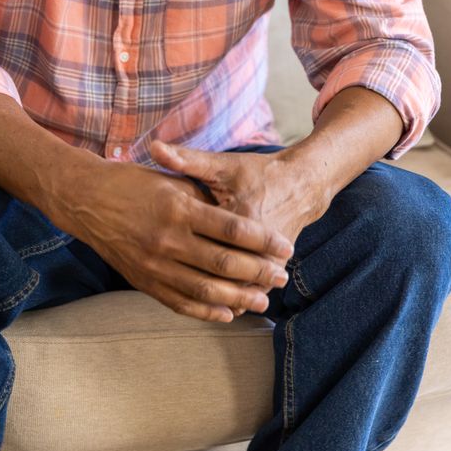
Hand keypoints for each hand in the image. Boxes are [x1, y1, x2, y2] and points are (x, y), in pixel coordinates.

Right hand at [46, 156, 292, 323]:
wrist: (86, 199)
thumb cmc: (134, 183)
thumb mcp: (173, 181)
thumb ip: (206, 200)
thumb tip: (244, 221)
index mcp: (179, 208)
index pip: (233, 229)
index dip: (264, 240)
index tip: (286, 247)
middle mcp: (167, 239)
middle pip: (225, 263)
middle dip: (259, 271)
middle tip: (282, 275)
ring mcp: (154, 264)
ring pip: (206, 290)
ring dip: (239, 297)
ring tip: (263, 300)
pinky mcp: (143, 281)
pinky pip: (180, 303)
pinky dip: (206, 312)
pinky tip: (228, 313)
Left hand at [150, 141, 327, 311]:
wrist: (301, 184)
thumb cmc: (256, 173)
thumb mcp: (223, 165)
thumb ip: (187, 159)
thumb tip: (153, 146)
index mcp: (239, 214)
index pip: (202, 239)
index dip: (175, 249)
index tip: (149, 252)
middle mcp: (256, 241)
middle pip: (218, 270)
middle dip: (188, 277)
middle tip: (159, 281)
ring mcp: (268, 259)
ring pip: (236, 287)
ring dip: (210, 296)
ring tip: (176, 296)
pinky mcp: (274, 267)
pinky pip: (250, 290)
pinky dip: (231, 298)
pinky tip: (210, 304)